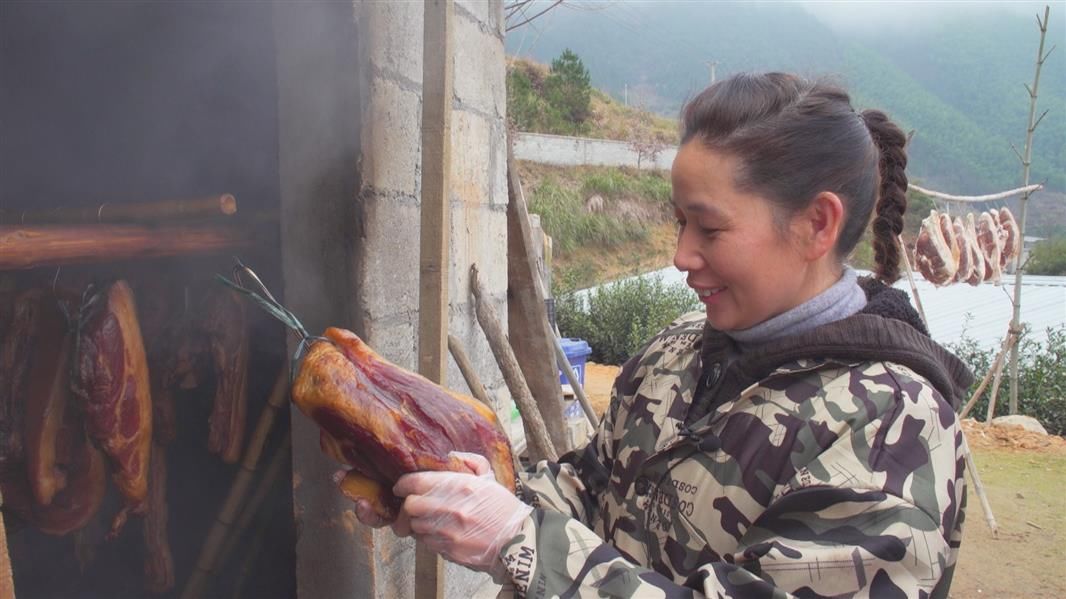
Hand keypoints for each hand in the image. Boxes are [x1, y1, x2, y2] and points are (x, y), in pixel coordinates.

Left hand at [391, 452, 532, 574]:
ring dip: (417, 523)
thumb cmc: (503, 508)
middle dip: (407, 506)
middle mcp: (449, 508)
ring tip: (428, 520)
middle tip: (410, 506)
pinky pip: (427, 543)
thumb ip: (470, 462)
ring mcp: (447, 532)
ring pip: (415, 527)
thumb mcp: (489, 478)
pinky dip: (428, 538)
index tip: (401, 487)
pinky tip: (440, 534)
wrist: (517, 541)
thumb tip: (450, 456)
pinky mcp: (448, 551)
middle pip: (409, 506)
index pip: (416, 482)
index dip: (403, 484)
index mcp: (459, 486)